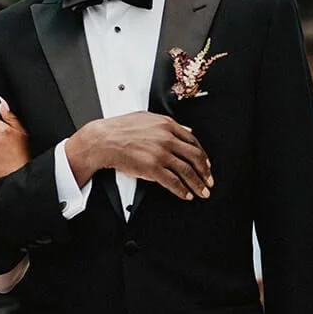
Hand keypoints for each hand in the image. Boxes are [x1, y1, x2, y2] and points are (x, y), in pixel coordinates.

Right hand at [66, 112, 212, 200]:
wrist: (103, 140)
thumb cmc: (120, 129)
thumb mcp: (146, 118)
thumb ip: (167, 124)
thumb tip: (186, 129)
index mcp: (167, 125)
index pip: (193, 141)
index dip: (203, 155)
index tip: (206, 165)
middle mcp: (166, 139)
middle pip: (195, 157)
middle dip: (205, 172)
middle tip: (209, 181)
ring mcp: (160, 153)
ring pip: (187, 171)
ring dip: (197, 184)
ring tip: (202, 192)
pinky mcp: (152, 168)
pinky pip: (173, 182)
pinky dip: (182, 190)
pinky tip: (186, 195)